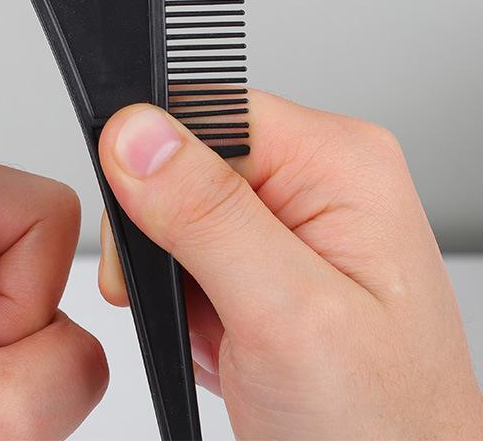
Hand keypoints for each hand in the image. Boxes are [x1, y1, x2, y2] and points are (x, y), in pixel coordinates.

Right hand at [98, 94, 481, 438]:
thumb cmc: (380, 426)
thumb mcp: (285, 316)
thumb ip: (206, 215)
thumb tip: (136, 132)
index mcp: (338, 162)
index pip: (207, 109)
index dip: (156, 161)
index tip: (145, 226)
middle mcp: (318, 180)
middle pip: (187, 155)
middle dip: (162, 229)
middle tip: (183, 295)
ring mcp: (294, 221)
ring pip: (179, 205)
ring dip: (173, 271)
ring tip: (213, 326)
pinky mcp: (271, 258)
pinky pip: (191, 247)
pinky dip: (185, 295)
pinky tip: (219, 332)